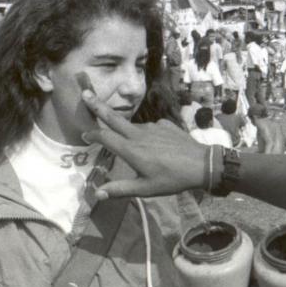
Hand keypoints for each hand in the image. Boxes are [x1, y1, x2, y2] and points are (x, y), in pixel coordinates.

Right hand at [79, 85, 206, 198]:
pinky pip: (151, 128)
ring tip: (134, 146)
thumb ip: (120, 190)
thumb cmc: (171, 179)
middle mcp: (139, 134)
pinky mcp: (166, 124)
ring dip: (126, 130)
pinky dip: (147, 135)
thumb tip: (97, 193)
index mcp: (131, 149)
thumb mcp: (145, 189)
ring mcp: (153, 127)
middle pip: (113, 117)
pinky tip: (156, 146)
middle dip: (97, 105)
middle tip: (85, 93)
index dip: (92, 134)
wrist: (201, 164)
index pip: (105, 137)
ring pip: (133, 127)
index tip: (84, 134)